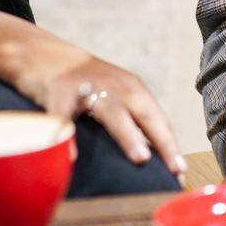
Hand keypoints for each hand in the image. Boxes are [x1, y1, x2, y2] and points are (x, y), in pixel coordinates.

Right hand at [13, 37, 184, 176]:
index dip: (171, 145)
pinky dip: (69, 136)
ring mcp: (89, 87)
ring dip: (129, 135)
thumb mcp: (113, 96)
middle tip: (176, 167)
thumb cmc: (85, 85)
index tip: (182, 171)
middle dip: (163, 141)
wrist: (44, 54)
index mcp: (133, 90)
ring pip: (112, 112)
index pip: (158, 119)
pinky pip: (65, 117)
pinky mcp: (59, 92)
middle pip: (145, 113)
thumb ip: (130, 120)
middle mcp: (116, 86)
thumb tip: (149, 159)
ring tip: (141, 159)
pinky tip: (73, 156)